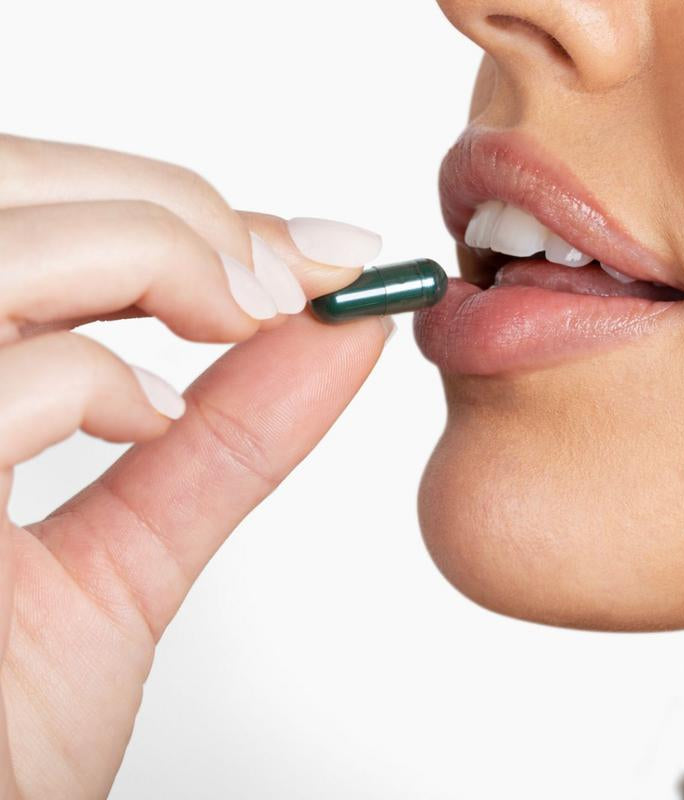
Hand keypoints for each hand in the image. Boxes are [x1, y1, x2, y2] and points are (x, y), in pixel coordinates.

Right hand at [0, 134, 390, 797]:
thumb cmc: (6, 734)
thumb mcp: (134, 551)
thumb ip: (233, 435)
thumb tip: (334, 329)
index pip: (38, 211)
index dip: (181, 209)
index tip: (310, 251)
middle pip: (8, 187)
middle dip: (171, 212)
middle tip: (285, 276)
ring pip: (0, 246)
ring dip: (156, 255)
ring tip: (248, 315)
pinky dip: (91, 374)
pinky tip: (149, 418)